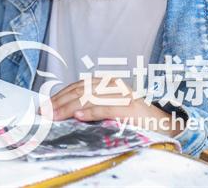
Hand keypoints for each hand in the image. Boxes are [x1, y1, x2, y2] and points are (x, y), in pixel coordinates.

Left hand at [49, 77, 183, 136]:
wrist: (163, 125)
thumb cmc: (133, 118)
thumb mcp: (109, 106)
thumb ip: (91, 105)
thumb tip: (63, 112)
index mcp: (107, 82)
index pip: (77, 86)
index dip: (59, 96)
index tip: (44, 106)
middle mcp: (113, 85)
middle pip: (79, 91)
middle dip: (59, 103)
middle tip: (44, 113)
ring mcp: (122, 96)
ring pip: (89, 98)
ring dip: (68, 107)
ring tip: (54, 115)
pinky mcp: (130, 109)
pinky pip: (105, 108)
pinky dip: (90, 113)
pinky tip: (77, 117)